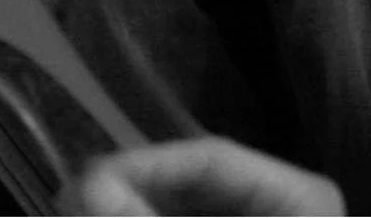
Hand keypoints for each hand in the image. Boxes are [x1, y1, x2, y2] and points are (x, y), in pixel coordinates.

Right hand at [61, 137, 342, 215]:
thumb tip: (85, 186)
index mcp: (303, 194)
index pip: (211, 156)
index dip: (141, 165)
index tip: (78, 183)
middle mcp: (281, 202)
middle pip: (191, 188)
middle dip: (128, 195)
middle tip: (67, 204)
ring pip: (177, 210)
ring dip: (130, 212)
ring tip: (79, 210)